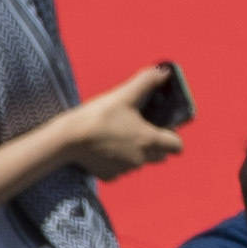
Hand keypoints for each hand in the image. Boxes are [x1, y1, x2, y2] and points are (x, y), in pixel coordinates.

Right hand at [60, 65, 191, 175]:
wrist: (69, 138)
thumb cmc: (99, 116)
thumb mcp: (124, 94)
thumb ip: (147, 81)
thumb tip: (164, 71)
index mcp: (149, 140)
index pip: (177, 146)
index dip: (173, 136)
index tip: (163, 127)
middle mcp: (141, 159)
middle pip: (160, 155)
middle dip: (155, 145)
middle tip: (139, 128)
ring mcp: (125, 170)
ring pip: (139, 162)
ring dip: (135, 152)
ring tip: (119, 135)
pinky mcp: (109, 176)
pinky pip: (119, 170)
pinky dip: (116, 161)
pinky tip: (104, 148)